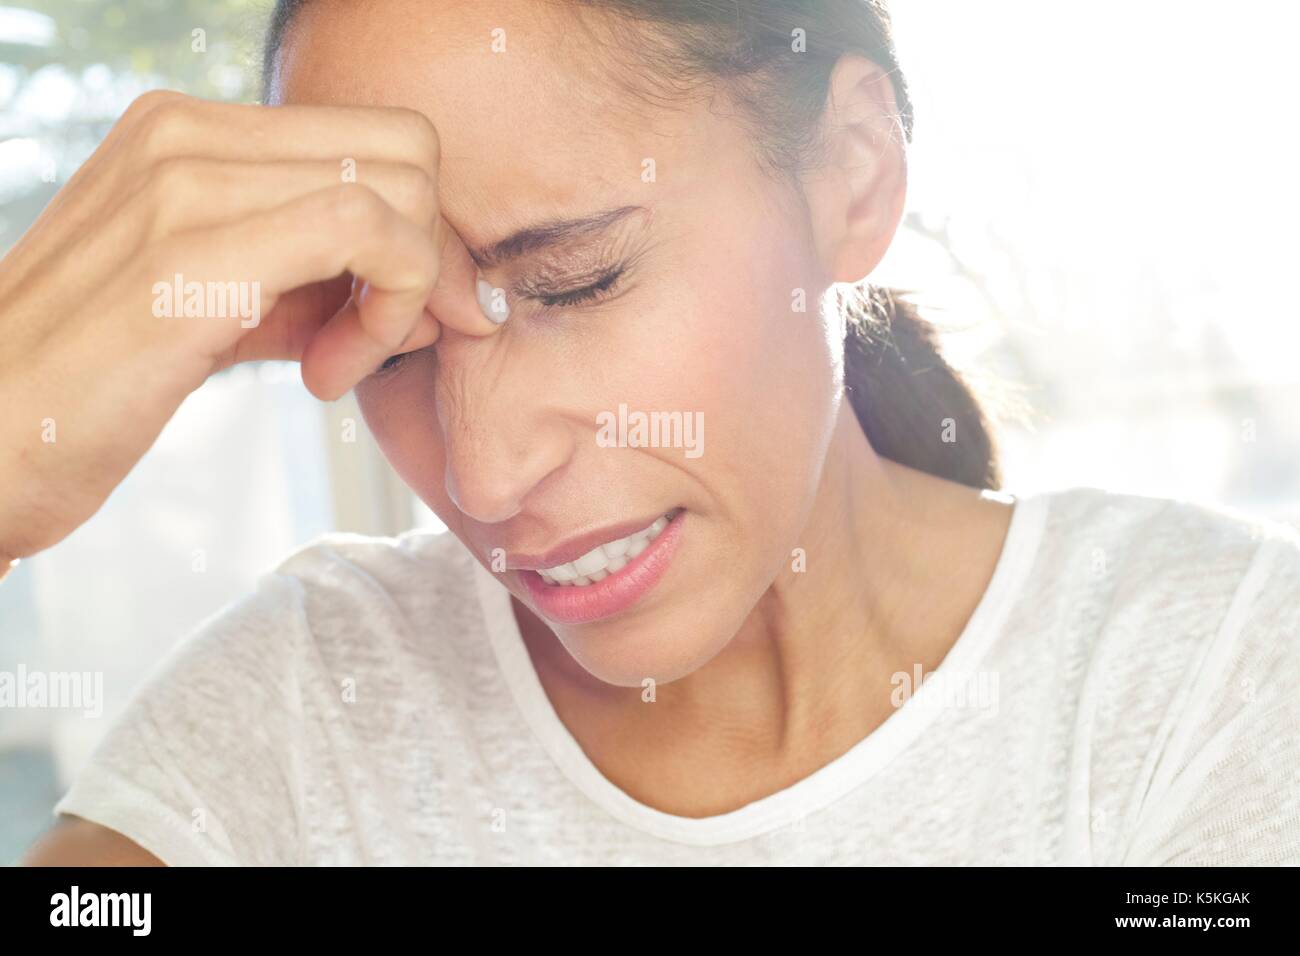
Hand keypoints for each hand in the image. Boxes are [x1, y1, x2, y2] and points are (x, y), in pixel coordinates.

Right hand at [0, 91, 501, 564]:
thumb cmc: (90, 387)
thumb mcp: (209, 305)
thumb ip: (299, 277)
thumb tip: (408, 281)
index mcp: (187, 133)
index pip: (374, 140)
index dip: (419, 229)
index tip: (397, 315)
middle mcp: (186, 134)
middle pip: (407, 151)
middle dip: (431, 255)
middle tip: (386, 340)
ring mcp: (185, 182)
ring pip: (400, 189)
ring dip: (406, 295)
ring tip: (339, 365)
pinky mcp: (192, 253)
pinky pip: (365, 232)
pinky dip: (386, 312)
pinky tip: (324, 376)